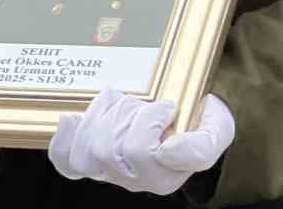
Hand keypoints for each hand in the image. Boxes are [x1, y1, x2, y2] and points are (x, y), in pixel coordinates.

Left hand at [49, 89, 233, 194]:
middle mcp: (136, 180)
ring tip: (122, 105)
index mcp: (165, 177)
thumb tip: (167, 150)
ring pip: (87, 149)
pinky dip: (64, 139)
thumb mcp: (217, 132)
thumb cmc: (203, 124)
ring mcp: (111, 172)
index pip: (139, 150)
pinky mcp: (90, 162)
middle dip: (126, 113)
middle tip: (145, 103)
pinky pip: (67, 161)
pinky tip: (71, 120)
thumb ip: (201, 145)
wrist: (193, 119)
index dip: (150, 120)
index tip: (169, 108)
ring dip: (102, 117)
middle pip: (109, 148)